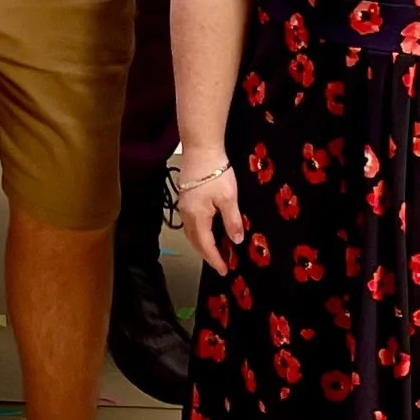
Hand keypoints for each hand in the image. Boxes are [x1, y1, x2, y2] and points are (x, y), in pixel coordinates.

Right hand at [176, 158, 244, 274]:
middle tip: (220, 264)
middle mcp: (186, 214)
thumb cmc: (216, 172)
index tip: (224, 270)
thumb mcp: (229, 198)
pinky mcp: (185, 197)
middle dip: (207, 254)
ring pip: (191, 232)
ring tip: (214, 250)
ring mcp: (183, 205)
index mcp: (197, 218)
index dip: (215, 259)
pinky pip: (190, 222)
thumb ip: (232, 221)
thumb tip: (236, 241)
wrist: (201, 148)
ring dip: (202, 244)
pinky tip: (207, 230)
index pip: (206, 245)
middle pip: (195, 241)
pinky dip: (199, 232)